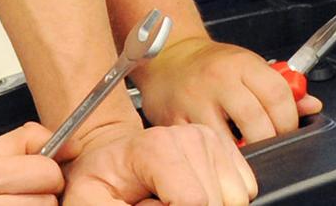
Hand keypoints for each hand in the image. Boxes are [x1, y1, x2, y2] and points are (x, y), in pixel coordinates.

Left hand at [59, 120, 254, 205]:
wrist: (112, 159)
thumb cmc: (101, 180)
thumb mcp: (90, 200)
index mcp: (155, 147)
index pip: (193, 201)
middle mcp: (189, 137)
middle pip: (215, 202)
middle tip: (159, 203)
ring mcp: (211, 140)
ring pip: (235, 199)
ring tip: (174, 199)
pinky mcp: (226, 148)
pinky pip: (245, 191)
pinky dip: (221, 200)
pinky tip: (191, 193)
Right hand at [135, 36, 319, 147]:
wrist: (169, 57)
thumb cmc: (212, 64)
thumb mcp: (249, 66)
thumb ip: (281, 87)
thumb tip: (311, 106)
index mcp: (242, 64)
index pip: (277, 95)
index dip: (290, 120)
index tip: (289, 129)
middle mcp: (218, 80)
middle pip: (255, 121)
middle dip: (268, 140)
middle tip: (270, 144)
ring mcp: (194, 101)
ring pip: (226, 139)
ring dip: (242, 153)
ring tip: (247, 152)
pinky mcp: (174, 119)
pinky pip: (200, 145)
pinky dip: (214, 155)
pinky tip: (221, 153)